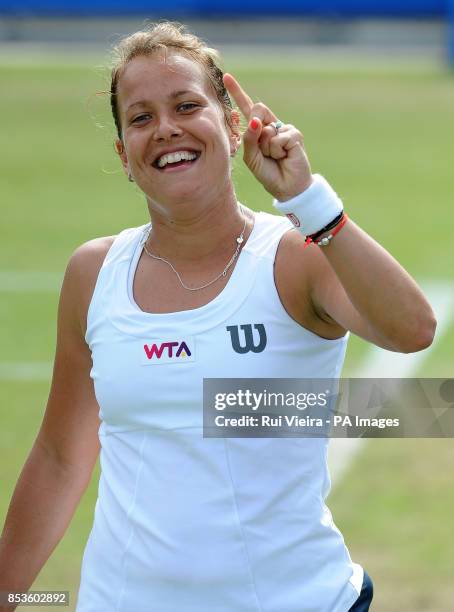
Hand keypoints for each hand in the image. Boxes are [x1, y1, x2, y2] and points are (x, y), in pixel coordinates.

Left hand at [223, 73, 312, 200]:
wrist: (286, 187)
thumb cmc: (268, 173)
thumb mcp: (251, 157)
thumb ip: (249, 138)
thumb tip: (255, 120)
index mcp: (258, 129)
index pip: (246, 108)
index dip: (237, 92)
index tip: (226, 77)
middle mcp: (271, 125)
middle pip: (257, 108)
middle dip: (256, 127)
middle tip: (264, 149)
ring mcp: (284, 128)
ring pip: (266, 128)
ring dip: (266, 147)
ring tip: (275, 157)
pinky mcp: (294, 134)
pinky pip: (278, 137)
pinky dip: (277, 150)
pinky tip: (284, 157)